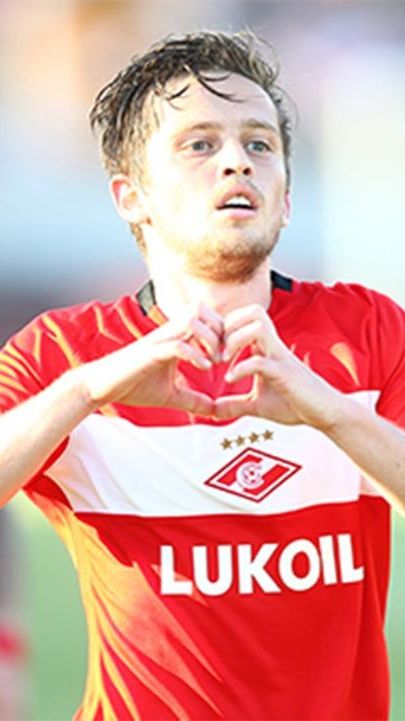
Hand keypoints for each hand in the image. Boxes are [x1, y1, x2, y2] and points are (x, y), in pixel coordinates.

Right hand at [78, 303, 223, 415]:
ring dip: (210, 340)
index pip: (205, 317)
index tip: (227, 355)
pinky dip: (195, 355)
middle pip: (201, 309)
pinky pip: (178, 345)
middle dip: (219, 331)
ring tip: (215, 362)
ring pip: (192, 320)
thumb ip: (193, 399)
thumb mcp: (171, 395)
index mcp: (174, 337)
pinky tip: (204, 369)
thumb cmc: (132, 385)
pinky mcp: (150, 353)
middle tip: (224, 356)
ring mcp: (159, 340)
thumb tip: (215, 410)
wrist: (102, 387)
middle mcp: (167, 333)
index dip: (221, 331)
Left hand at [214, 304, 345, 429]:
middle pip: (253, 311)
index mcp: (267, 348)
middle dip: (228, 327)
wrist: (324, 413)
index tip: (212, 350)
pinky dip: (241, 368)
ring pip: (258, 326)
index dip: (224, 328)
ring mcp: (280, 357)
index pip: (245, 318)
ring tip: (223, 361)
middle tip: (216, 351)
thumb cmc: (294, 404)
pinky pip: (260, 361)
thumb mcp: (257, 405)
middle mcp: (274, 346)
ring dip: (234, 340)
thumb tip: (212, 411)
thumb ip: (235, 404)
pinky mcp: (284, 373)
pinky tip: (230, 380)